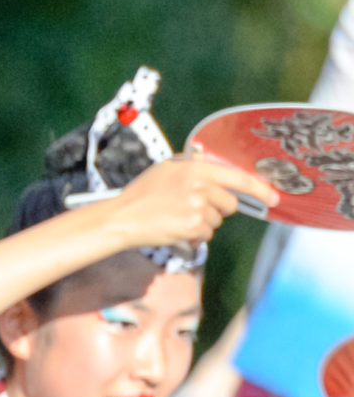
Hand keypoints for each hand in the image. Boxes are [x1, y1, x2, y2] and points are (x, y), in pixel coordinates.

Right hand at [104, 154, 277, 252]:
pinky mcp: (193, 228)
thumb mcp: (166, 169)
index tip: (275, 198)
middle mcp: (203, 187)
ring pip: (217, 221)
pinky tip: (173, 229)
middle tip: (190, 208)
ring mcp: (199, 208)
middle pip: (230, 204)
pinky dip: (192, 236)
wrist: (121, 218)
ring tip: (176, 217)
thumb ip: (193, 164)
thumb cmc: (141, 193)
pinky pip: (205, 235)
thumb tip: (211, 160)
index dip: (261, 189)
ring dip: (202, 223)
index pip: (240, 179)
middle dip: (217, 208)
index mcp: (198, 169)